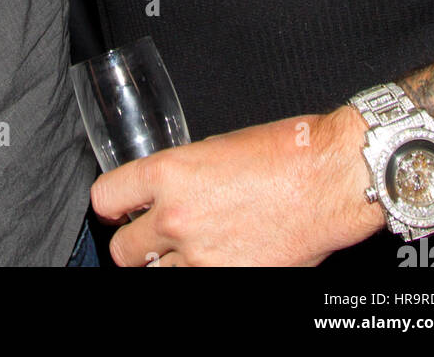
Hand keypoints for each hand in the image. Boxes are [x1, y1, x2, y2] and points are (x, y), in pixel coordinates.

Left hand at [90, 106, 382, 266]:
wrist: (327, 179)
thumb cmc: (283, 155)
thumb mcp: (214, 147)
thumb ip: (181, 173)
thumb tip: (165, 189)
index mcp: (168, 174)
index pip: (106, 197)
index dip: (109, 206)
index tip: (115, 210)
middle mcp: (176, 218)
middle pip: (122, 249)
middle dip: (133, 241)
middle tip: (148, 235)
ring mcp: (201, 257)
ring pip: (156, 275)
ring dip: (166, 264)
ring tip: (188, 249)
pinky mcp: (230, 281)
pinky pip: (195, 284)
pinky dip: (200, 274)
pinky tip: (217, 257)